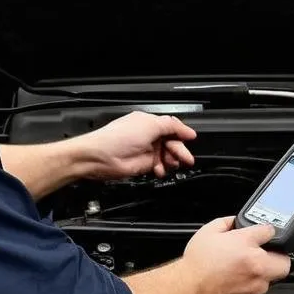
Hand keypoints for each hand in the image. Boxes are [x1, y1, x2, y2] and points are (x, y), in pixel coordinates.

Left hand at [80, 111, 196, 180]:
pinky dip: (163, 169)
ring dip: (172, 161)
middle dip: (180, 150)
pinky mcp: (144, 165)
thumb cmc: (120, 137)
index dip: (182, 133)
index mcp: (149, 123)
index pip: (172, 127)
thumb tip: (188, 131)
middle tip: (185, 158)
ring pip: (168, 156)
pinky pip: (160, 167)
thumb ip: (172, 126)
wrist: (102, 157)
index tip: (190, 139)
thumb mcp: (150, 125)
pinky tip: (160, 170)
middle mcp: (149, 136)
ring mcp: (146, 151)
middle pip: (172, 142)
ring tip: (171, 164)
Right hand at [181, 217, 291, 293]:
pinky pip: (257, 290)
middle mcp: (257, 267)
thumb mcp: (210, 230)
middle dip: (278, 256)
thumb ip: (228, 222)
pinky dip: (251, 285)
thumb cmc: (197, 263)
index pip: (270, 232)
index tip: (262, 233)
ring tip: (246, 268)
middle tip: (267, 253)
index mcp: (248, 246)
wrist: (187, 290)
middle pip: (285, 262)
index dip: (266, 231)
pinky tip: (236, 280)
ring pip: (272, 278)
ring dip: (264, 272)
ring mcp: (255, 286)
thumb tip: (236, 222)